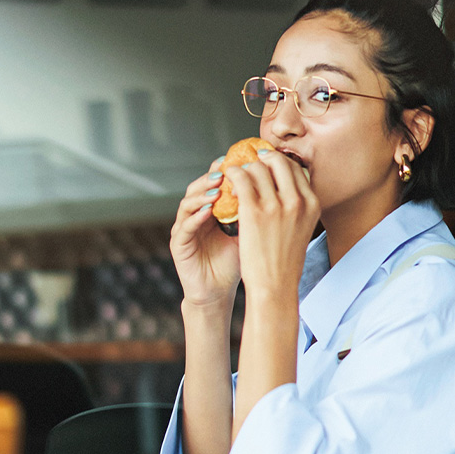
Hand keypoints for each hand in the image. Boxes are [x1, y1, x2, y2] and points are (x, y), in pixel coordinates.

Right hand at [170, 159, 240, 308]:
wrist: (218, 293)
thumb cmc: (235, 264)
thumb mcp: (249, 233)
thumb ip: (255, 212)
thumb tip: (276, 188)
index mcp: (212, 209)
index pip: (215, 183)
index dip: (225, 170)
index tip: (239, 160)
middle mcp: (195, 215)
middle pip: (199, 187)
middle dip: (211, 177)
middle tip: (225, 170)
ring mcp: (184, 228)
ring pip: (188, 202)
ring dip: (202, 194)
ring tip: (216, 188)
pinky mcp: (178, 244)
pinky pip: (185, 226)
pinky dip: (195, 217)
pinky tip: (207, 212)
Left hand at [229, 150, 319, 298]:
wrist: (274, 286)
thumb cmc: (285, 262)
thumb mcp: (301, 229)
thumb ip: (297, 207)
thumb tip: (283, 188)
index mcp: (312, 204)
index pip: (295, 169)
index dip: (277, 162)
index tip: (266, 164)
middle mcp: (297, 201)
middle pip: (278, 162)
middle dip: (262, 160)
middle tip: (250, 165)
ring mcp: (276, 205)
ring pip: (257, 167)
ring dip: (244, 168)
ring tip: (236, 176)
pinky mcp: (254, 211)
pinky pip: (241, 179)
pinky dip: (233, 174)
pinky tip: (228, 180)